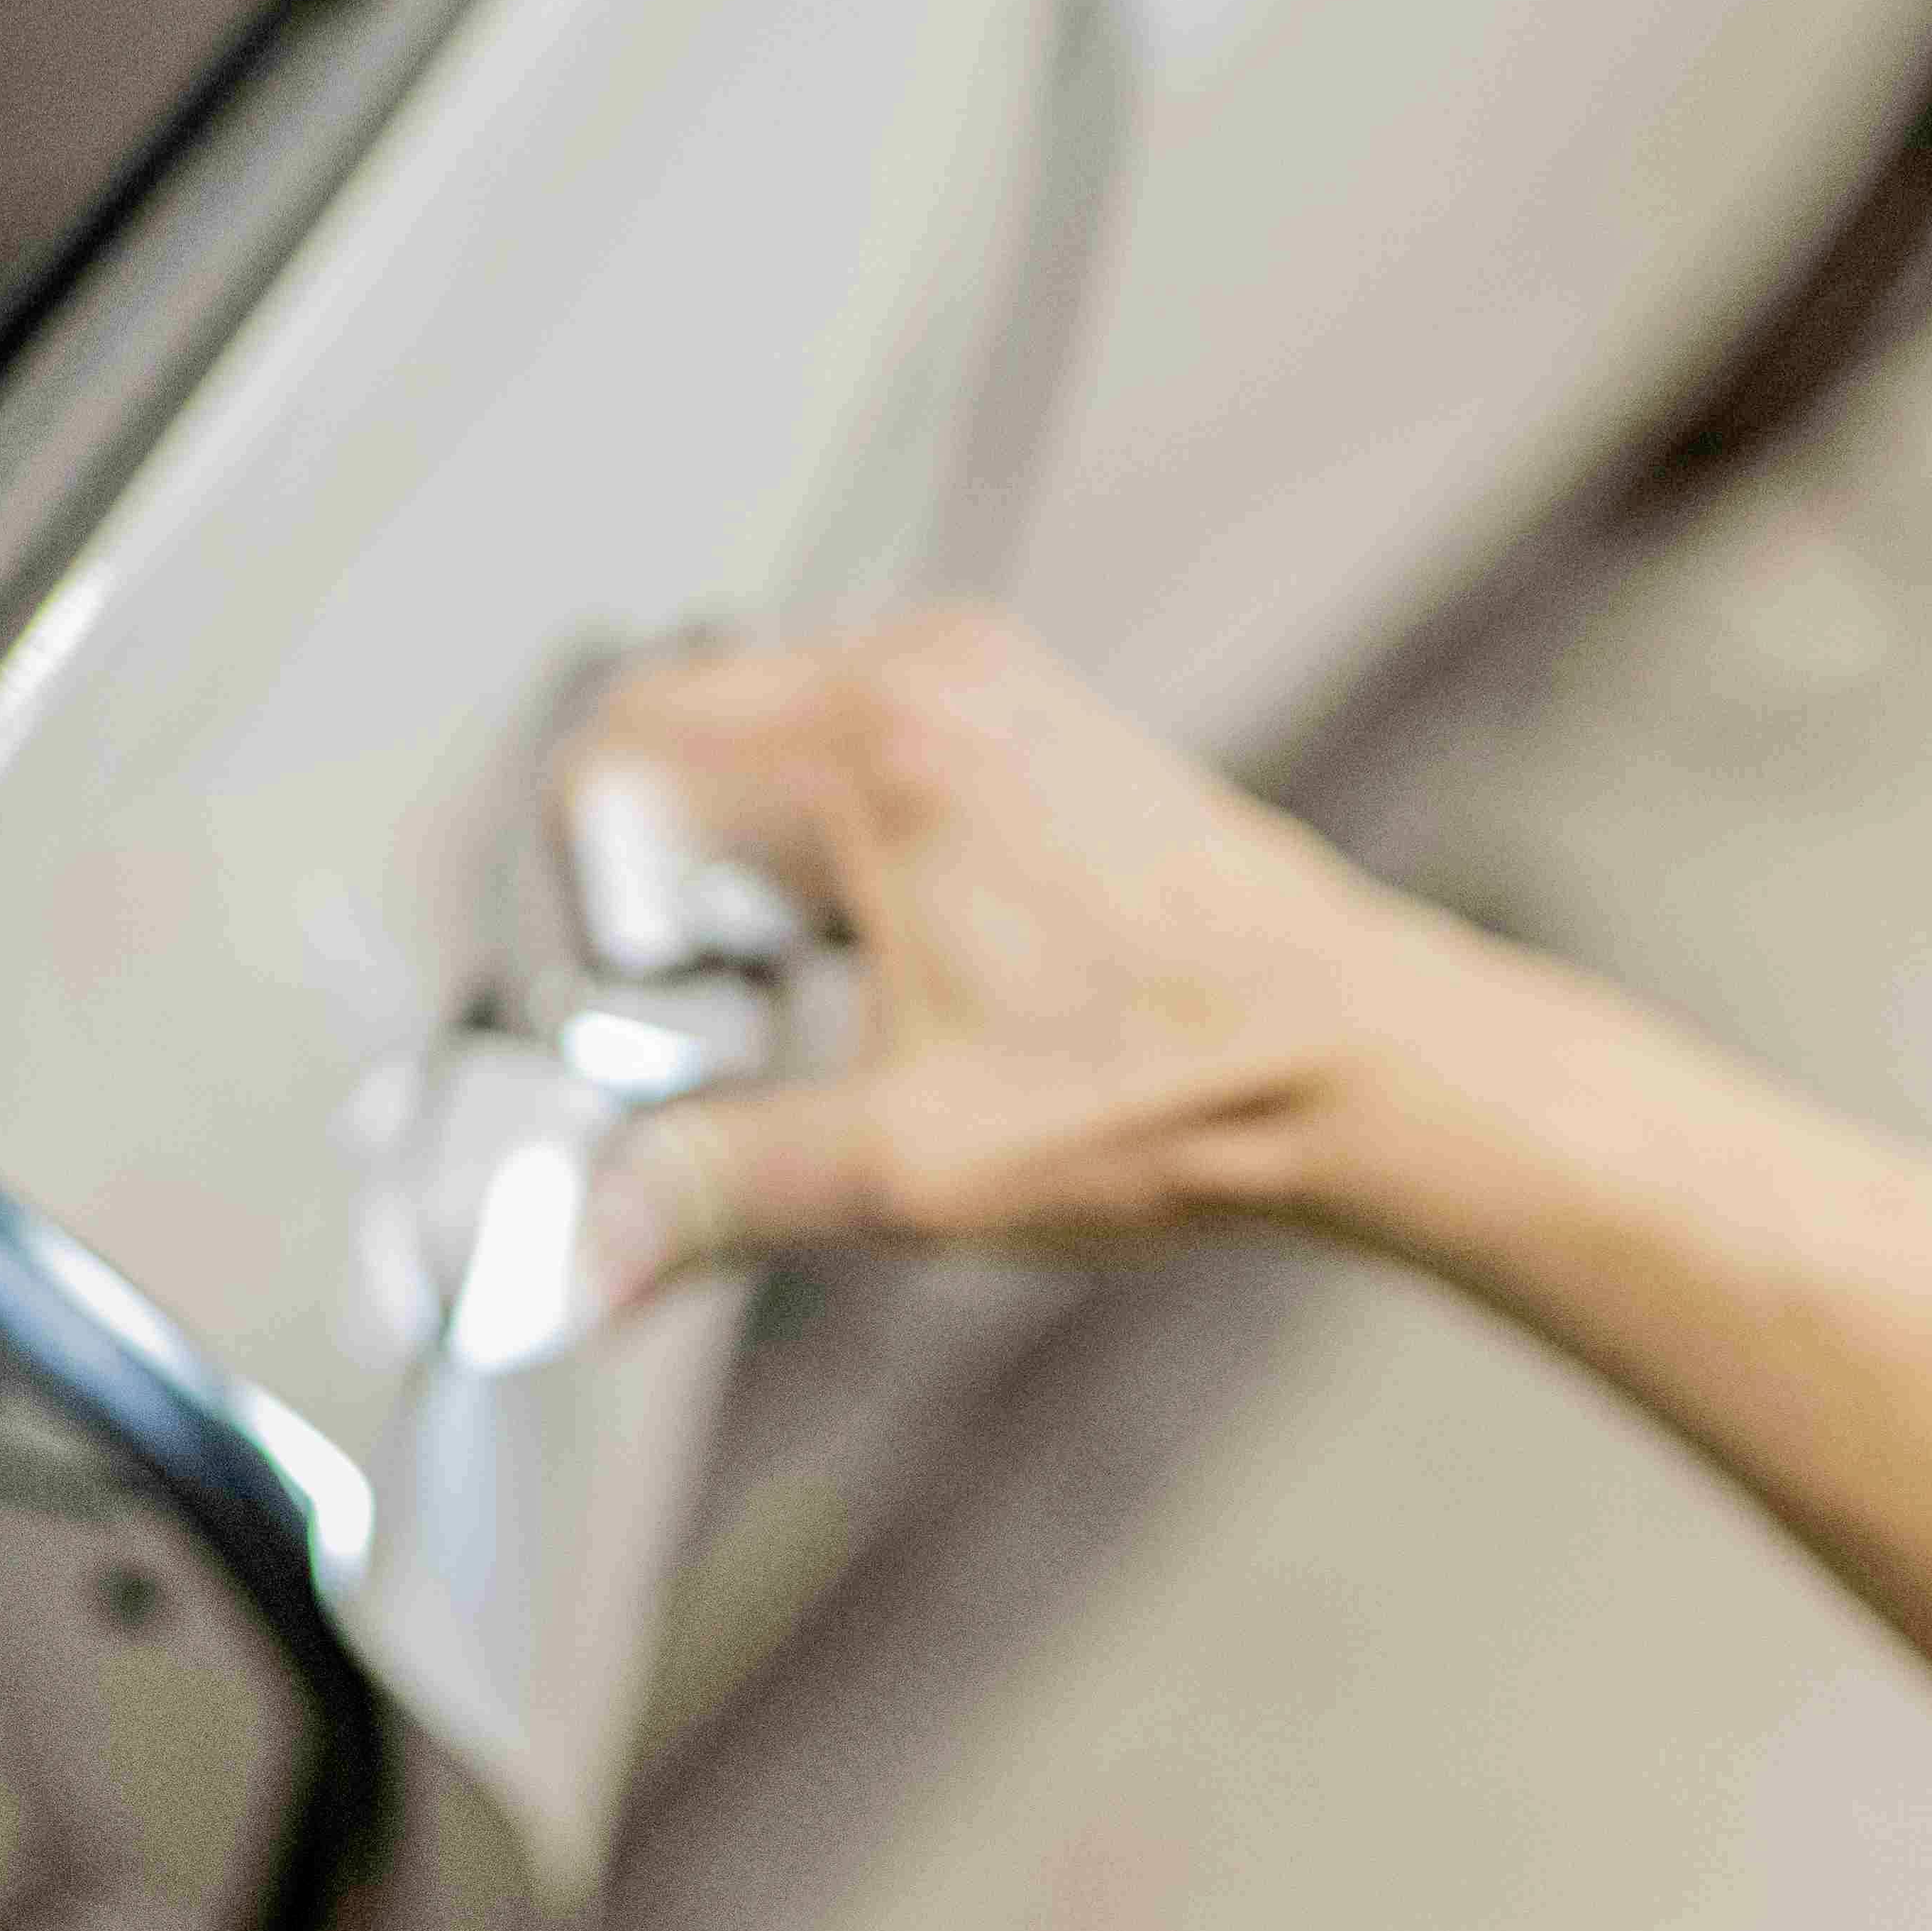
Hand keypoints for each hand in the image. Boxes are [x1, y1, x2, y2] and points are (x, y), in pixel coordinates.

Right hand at [560, 606, 1476, 1313]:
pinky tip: (874, 975)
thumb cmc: (1180, 1083)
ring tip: (799, 1007)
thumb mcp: (908, 1162)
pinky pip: (846, 764)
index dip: (588, 916)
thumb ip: (712, 1193)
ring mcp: (981, 687)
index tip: (640, 1026)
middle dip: (653, 900)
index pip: (612, 766)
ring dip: (733, 883)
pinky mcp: (1020, 729)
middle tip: (711, 1025)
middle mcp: (923, 673)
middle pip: (672, 747)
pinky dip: (816, 863)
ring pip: (755, 755)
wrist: (1361, 1064)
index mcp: (877, 739)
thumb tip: (570, 1257)